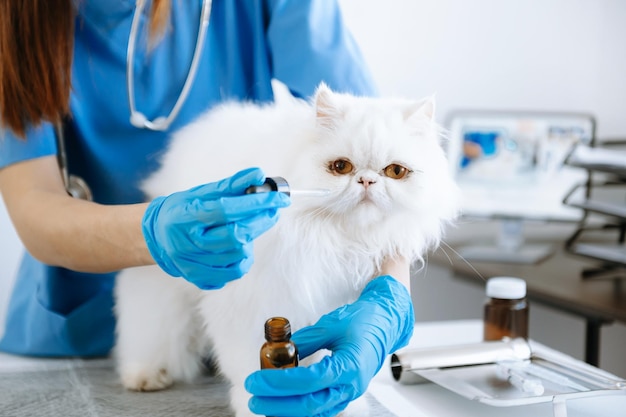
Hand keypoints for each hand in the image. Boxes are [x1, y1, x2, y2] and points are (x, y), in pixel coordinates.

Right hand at [142, 167, 290, 289]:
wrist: (158, 236)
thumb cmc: (183, 210)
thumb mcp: (202, 192)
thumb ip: (231, 185)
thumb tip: (259, 175)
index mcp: (186, 217)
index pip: (226, 210)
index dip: (256, 203)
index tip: (278, 198)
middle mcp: (187, 244)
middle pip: (236, 236)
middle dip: (261, 221)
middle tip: (272, 210)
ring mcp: (193, 264)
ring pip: (238, 254)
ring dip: (251, 238)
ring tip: (247, 226)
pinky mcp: (199, 278)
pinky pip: (234, 271)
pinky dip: (243, 257)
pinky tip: (239, 246)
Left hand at [245, 275, 413, 416]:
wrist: (384, 324)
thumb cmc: (361, 322)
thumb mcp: (330, 324)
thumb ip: (305, 340)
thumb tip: (279, 351)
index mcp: (349, 366)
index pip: (309, 381)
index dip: (280, 383)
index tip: (257, 380)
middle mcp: (351, 385)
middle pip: (310, 404)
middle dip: (278, 403)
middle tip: (254, 395)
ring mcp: (349, 393)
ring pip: (316, 412)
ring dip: (287, 411)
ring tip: (264, 403)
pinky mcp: (345, 394)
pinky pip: (322, 409)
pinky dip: (300, 411)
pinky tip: (282, 406)